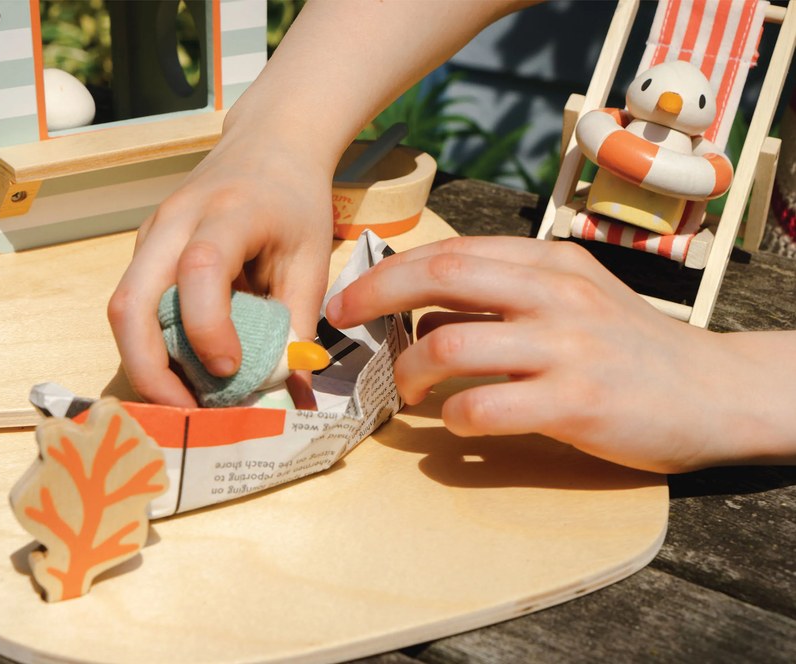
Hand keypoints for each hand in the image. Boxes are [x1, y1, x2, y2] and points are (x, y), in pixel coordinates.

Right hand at [108, 129, 333, 406]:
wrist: (269, 145)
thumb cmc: (294, 202)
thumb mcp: (312, 260)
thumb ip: (298, 326)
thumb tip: (291, 396)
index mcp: (228, 213)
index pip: (199, 269)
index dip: (207, 327)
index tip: (232, 371)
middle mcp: (174, 221)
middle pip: (131, 302)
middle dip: (150, 370)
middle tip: (188, 414)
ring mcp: (150, 235)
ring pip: (123, 310)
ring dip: (146, 364)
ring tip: (186, 402)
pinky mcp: (144, 251)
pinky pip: (133, 306)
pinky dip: (150, 346)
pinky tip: (181, 372)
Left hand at [325, 236, 795, 472]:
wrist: (715, 391)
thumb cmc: (629, 347)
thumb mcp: (573, 298)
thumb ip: (507, 295)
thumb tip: (424, 313)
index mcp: (549, 264)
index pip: (452, 252)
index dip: (389, 271)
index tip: (351, 295)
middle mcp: (554, 294)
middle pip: (442, 277)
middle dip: (377, 295)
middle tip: (342, 321)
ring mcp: (566, 348)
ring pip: (451, 346)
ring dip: (410, 371)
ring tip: (406, 391)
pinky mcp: (576, 402)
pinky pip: (485, 408)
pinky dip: (453, 420)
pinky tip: (456, 425)